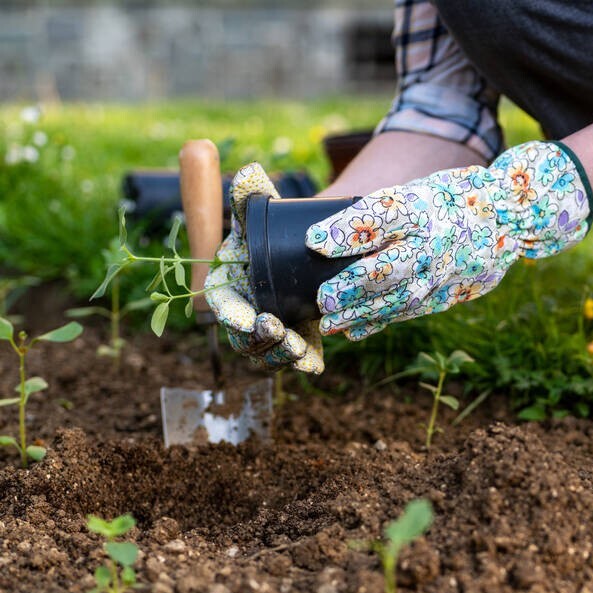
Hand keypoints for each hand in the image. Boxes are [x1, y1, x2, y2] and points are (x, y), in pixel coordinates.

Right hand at [205, 163, 323, 373]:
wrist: (303, 246)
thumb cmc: (272, 227)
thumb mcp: (262, 210)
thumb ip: (250, 195)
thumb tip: (248, 173)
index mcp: (227, 285)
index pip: (223, 307)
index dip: (234, 318)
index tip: (254, 319)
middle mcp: (243, 313)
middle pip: (243, 340)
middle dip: (261, 343)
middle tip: (283, 335)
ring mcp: (270, 329)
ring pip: (267, 354)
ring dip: (280, 356)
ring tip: (299, 349)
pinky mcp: (296, 337)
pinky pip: (296, 358)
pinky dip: (304, 363)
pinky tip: (315, 363)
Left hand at [305, 140, 592, 339]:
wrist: (508, 218)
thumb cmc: (449, 200)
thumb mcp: (410, 195)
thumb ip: (368, 217)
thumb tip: (317, 241)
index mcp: (421, 212)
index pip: (379, 220)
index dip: (346, 231)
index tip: (315, 242)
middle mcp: (433, 246)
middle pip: (387, 270)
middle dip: (351, 288)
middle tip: (323, 301)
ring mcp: (444, 274)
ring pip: (398, 298)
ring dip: (363, 313)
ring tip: (332, 323)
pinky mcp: (450, 294)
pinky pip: (411, 310)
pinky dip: (382, 321)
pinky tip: (357, 329)